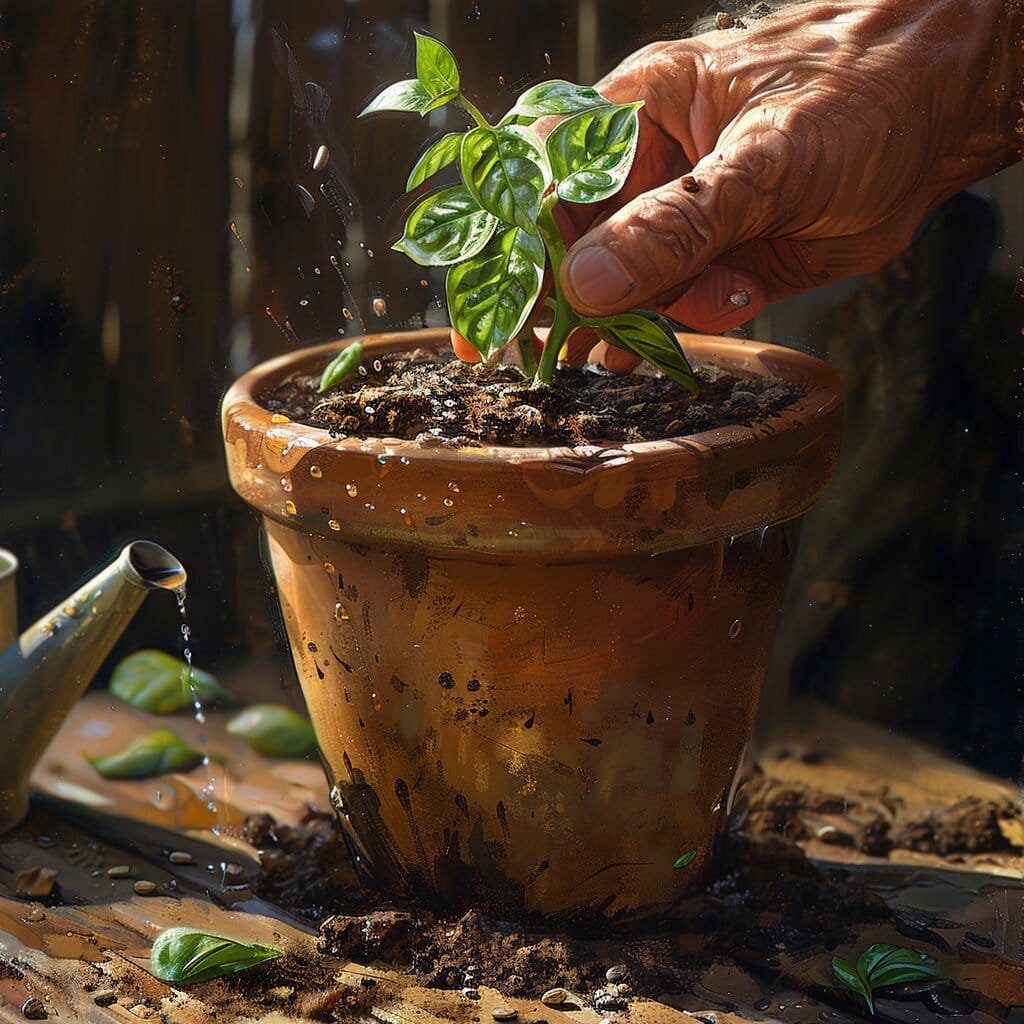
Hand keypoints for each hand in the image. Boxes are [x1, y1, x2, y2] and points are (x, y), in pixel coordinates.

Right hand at [558, 0, 1021, 369]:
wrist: (941, 117)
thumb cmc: (859, 93)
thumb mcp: (765, 158)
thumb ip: (677, 224)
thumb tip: (586, 283)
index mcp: (634, 113)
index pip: (544, 184)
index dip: (512, 250)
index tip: (494, 319)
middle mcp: (645, 170)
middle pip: (576, 248)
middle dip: (586, 299)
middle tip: (585, 345)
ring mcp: (679, 220)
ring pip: (626, 289)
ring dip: (650, 317)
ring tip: (696, 311)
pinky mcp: (714, 262)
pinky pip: (675, 309)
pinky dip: (688, 323)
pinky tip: (720, 309)